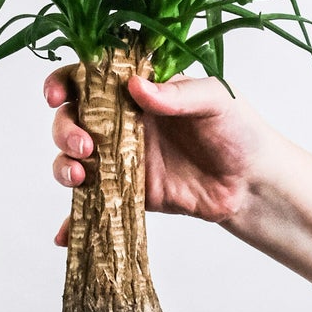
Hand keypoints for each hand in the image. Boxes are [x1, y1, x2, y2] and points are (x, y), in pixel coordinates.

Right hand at [45, 67, 279, 243]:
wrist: (253, 184)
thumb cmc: (239, 132)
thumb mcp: (215, 100)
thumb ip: (177, 93)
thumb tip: (136, 87)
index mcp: (139, 91)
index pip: (90, 79)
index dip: (64, 83)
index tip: (57, 95)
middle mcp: (123, 123)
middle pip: (72, 119)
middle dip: (64, 130)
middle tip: (84, 145)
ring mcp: (121, 159)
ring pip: (73, 159)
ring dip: (63, 166)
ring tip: (79, 177)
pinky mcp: (126, 194)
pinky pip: (91, 204)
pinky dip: (72, 219)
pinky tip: (62, 233)